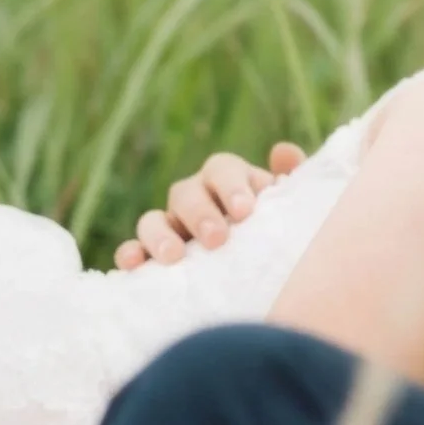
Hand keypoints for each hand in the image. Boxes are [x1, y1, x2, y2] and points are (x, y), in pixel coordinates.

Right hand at [115, 143, 303, 269]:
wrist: (266, 273)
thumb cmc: (278, 232)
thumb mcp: (291, 208)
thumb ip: (292, 181)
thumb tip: (283, 151)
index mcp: (228, 181)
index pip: (223, 169)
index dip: (232, 186)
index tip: (245, 211)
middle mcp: (195, 199)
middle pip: (186, 193)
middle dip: (200, 214)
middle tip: (217, 239)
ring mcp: (171, 227)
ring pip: (153, 219)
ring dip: (159, 234)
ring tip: (174, 256)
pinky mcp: (153, 255)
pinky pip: (134, 249)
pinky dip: (131, 254)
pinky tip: (132, 265)